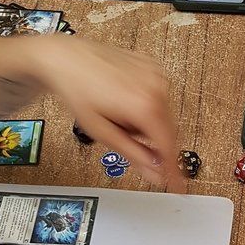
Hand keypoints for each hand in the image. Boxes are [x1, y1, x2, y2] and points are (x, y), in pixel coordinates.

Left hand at [36, 38, 181, 186]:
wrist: (66, 59)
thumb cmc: (77, 90)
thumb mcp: (102, 132)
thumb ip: (134, 155)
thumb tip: (154, 172)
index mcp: (145, 106)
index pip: (169, 147)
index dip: (173, 170)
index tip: (178, 185)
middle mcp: (156, 87)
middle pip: (168, 131)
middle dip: (152, 141)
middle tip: (127, 138)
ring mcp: (156, 74)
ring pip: (164, 114)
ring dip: (148, 122)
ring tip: (119, 114)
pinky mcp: (152, 66)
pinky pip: (159, 96)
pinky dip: (146, 104)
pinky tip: (124, 99)